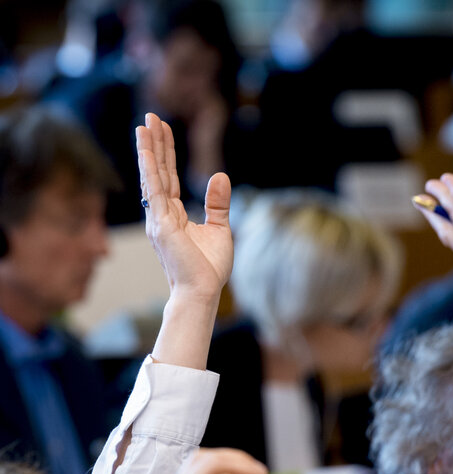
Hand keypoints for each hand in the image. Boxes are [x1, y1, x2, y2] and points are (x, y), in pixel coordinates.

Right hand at [137, 113, 232, 299]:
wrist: (203, 291)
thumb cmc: (209, 267)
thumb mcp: (220, 228)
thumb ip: (218, 203)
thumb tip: (220, 176)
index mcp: (173, 215)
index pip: (168, 177)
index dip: (166, 153)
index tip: (162, 130)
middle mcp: (161, 214)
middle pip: (158, 171)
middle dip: (154, 143)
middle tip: (150, 117)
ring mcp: (158, 218)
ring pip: (153, 176)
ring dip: (149, 149)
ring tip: (145, 124)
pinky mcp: (161, 224)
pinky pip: (155, 189)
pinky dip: (150, 167)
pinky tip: (146, 148)